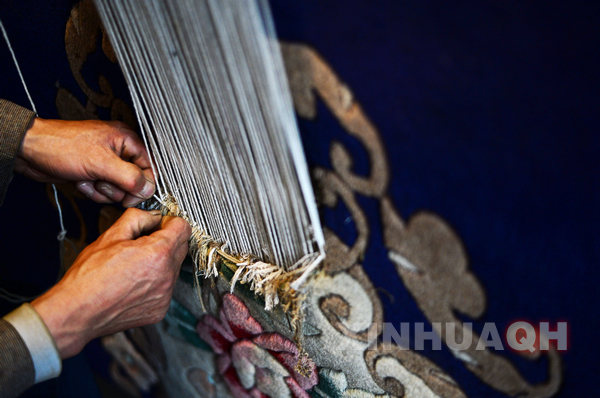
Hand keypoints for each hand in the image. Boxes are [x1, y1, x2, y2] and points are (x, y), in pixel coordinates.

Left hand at [16, 118, 154, 206]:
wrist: (30, 150)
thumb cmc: (62, 146)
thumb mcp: (100, 163)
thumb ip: (130, 177)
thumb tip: (150, 189)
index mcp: (127, 139)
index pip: (150, 167)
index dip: (142, 185)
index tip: (130, 197)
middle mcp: (120, 149)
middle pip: (134, 181)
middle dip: (116, 188)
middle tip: (101, 182)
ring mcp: (106, 161)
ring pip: (118, 188)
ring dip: (102, 190)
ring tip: (88, 179)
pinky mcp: (95, 171)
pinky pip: (104, 189)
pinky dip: (92, 190)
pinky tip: (81, 181)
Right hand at [31, 208, 191, 358]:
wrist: (77, 311)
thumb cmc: (89, 276)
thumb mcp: (111, 235)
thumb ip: (138, 218)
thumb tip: (153, 216)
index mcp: (158, 253)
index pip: (183, 227)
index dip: (169, 221)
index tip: (158, 224)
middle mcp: (167, 275)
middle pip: (182, 246)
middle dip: (167, 240)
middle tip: (143, 242)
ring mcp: (165, 295)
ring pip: (174, 268)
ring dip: (162, 262)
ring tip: (135, 265)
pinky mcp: (160, 309)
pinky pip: (166, 288)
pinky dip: (156, 282)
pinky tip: (135, 282)